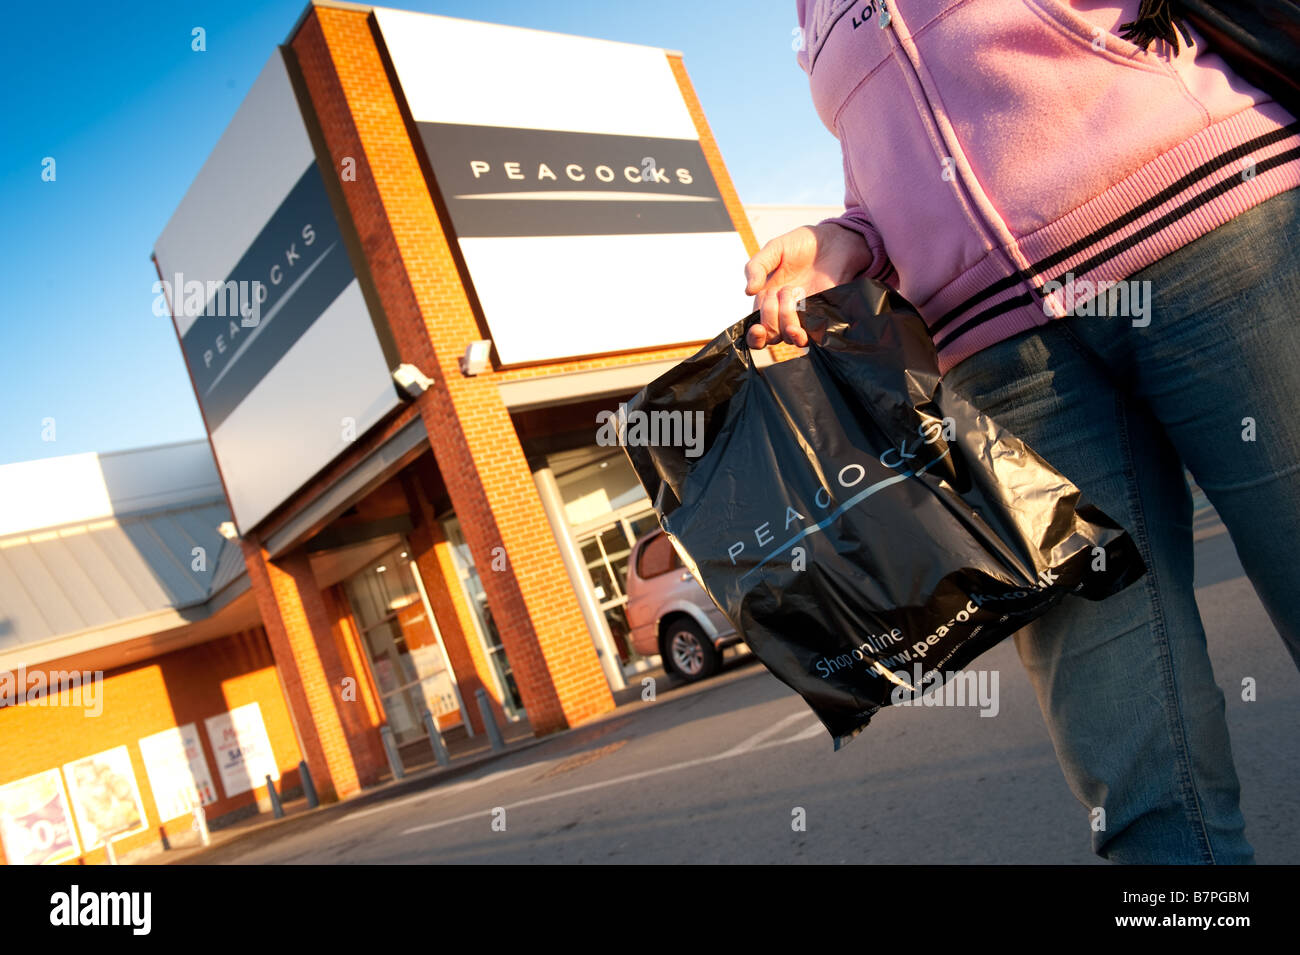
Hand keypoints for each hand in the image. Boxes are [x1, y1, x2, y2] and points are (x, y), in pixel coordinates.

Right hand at [743, 222, 871, 347]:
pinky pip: (813, 334)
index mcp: (767, 302)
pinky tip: (806, 310)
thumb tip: (748, 291)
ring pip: (790, 337)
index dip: (755, 337)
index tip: (758, 329)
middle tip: (780, 289)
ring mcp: (803, 316)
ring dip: (788, 320)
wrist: (832, 241)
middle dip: (771, 316)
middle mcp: (783, 313)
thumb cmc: (802, 245)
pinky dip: (807, 329)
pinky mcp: (821, 316)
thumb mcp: (773, 250)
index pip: (756, 332)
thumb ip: (756, 267)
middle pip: (771, 336)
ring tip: (794, 292)